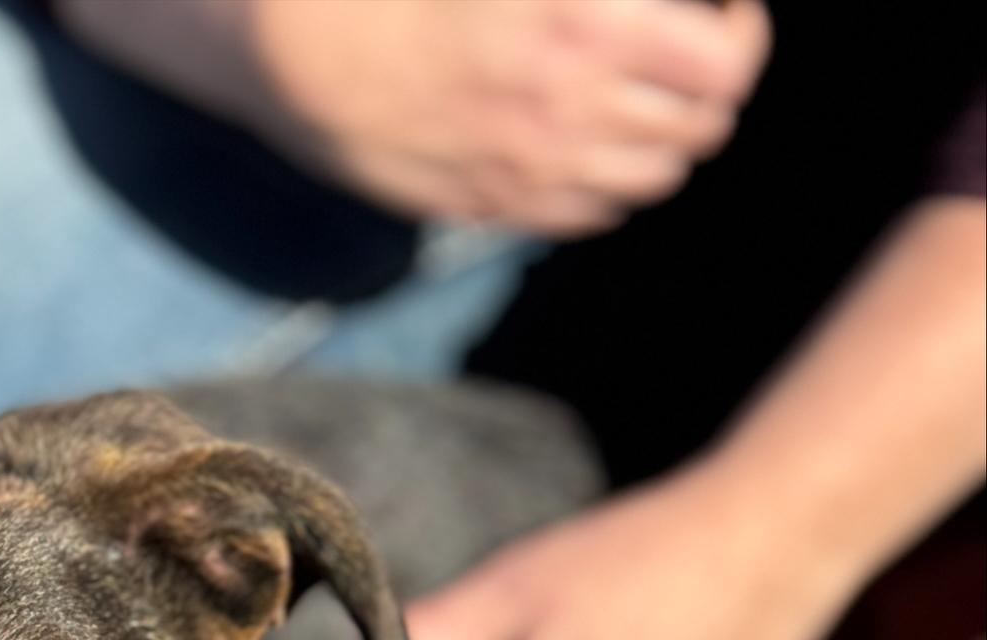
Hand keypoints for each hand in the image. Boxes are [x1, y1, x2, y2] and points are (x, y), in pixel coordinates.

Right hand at [59, 0, 771, 232]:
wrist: (304, 47)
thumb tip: (654, 13)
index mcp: (586, 21)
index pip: (725, 62)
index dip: (742, 36)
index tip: (726, 12)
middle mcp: (571, 104)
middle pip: (701, 129)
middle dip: (711, 91)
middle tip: (694, 58)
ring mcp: (533, 166)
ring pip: (654, 178)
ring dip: (666, 139)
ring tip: (646, 102)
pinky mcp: (496, 203)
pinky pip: (594, 214)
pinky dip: (612, 183)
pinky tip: (592, 143)